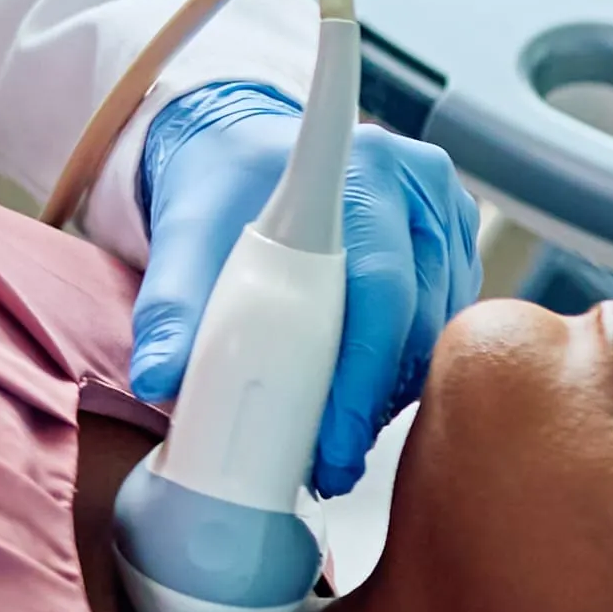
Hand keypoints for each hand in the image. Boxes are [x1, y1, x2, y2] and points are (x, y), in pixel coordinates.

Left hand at [124, 82, 480, 494]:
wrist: (241, 147)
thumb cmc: (220, 185)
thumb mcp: (183, 236)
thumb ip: (168, 306)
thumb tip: (158, 380)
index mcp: (359, 172)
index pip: (379, 288)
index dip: (359, 371)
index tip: (333, 437)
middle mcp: (418, 186)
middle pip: (413, 319)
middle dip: (369, 403)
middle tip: (329, 464)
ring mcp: (446, 215)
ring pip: (434, 332)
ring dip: (386, 394)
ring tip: (334, 444)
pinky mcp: (454, 247)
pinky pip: (441, 328)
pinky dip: (400, 372)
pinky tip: (358, 402)